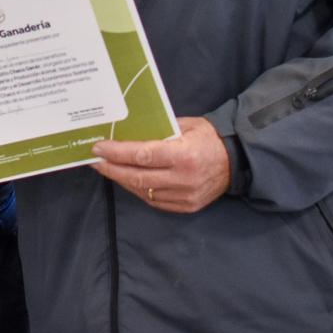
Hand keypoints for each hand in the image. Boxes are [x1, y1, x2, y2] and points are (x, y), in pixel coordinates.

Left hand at [92, 116, 230, 213]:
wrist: (237, 160)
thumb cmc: (209, 137)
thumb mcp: (185, 125)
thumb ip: (159, 131)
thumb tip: (128, 134)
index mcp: (184, 155)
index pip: (142, 156)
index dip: (117, 153)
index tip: (98, 148)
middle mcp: (183, 179)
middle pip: (138, 178)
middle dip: (112, 169)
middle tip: (95, 160)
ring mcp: (185, 196)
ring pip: (143, 192)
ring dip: (122, 180)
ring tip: (107, 169)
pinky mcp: (187, 207)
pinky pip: (154, 201)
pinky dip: (138, 190)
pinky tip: (127, 180)